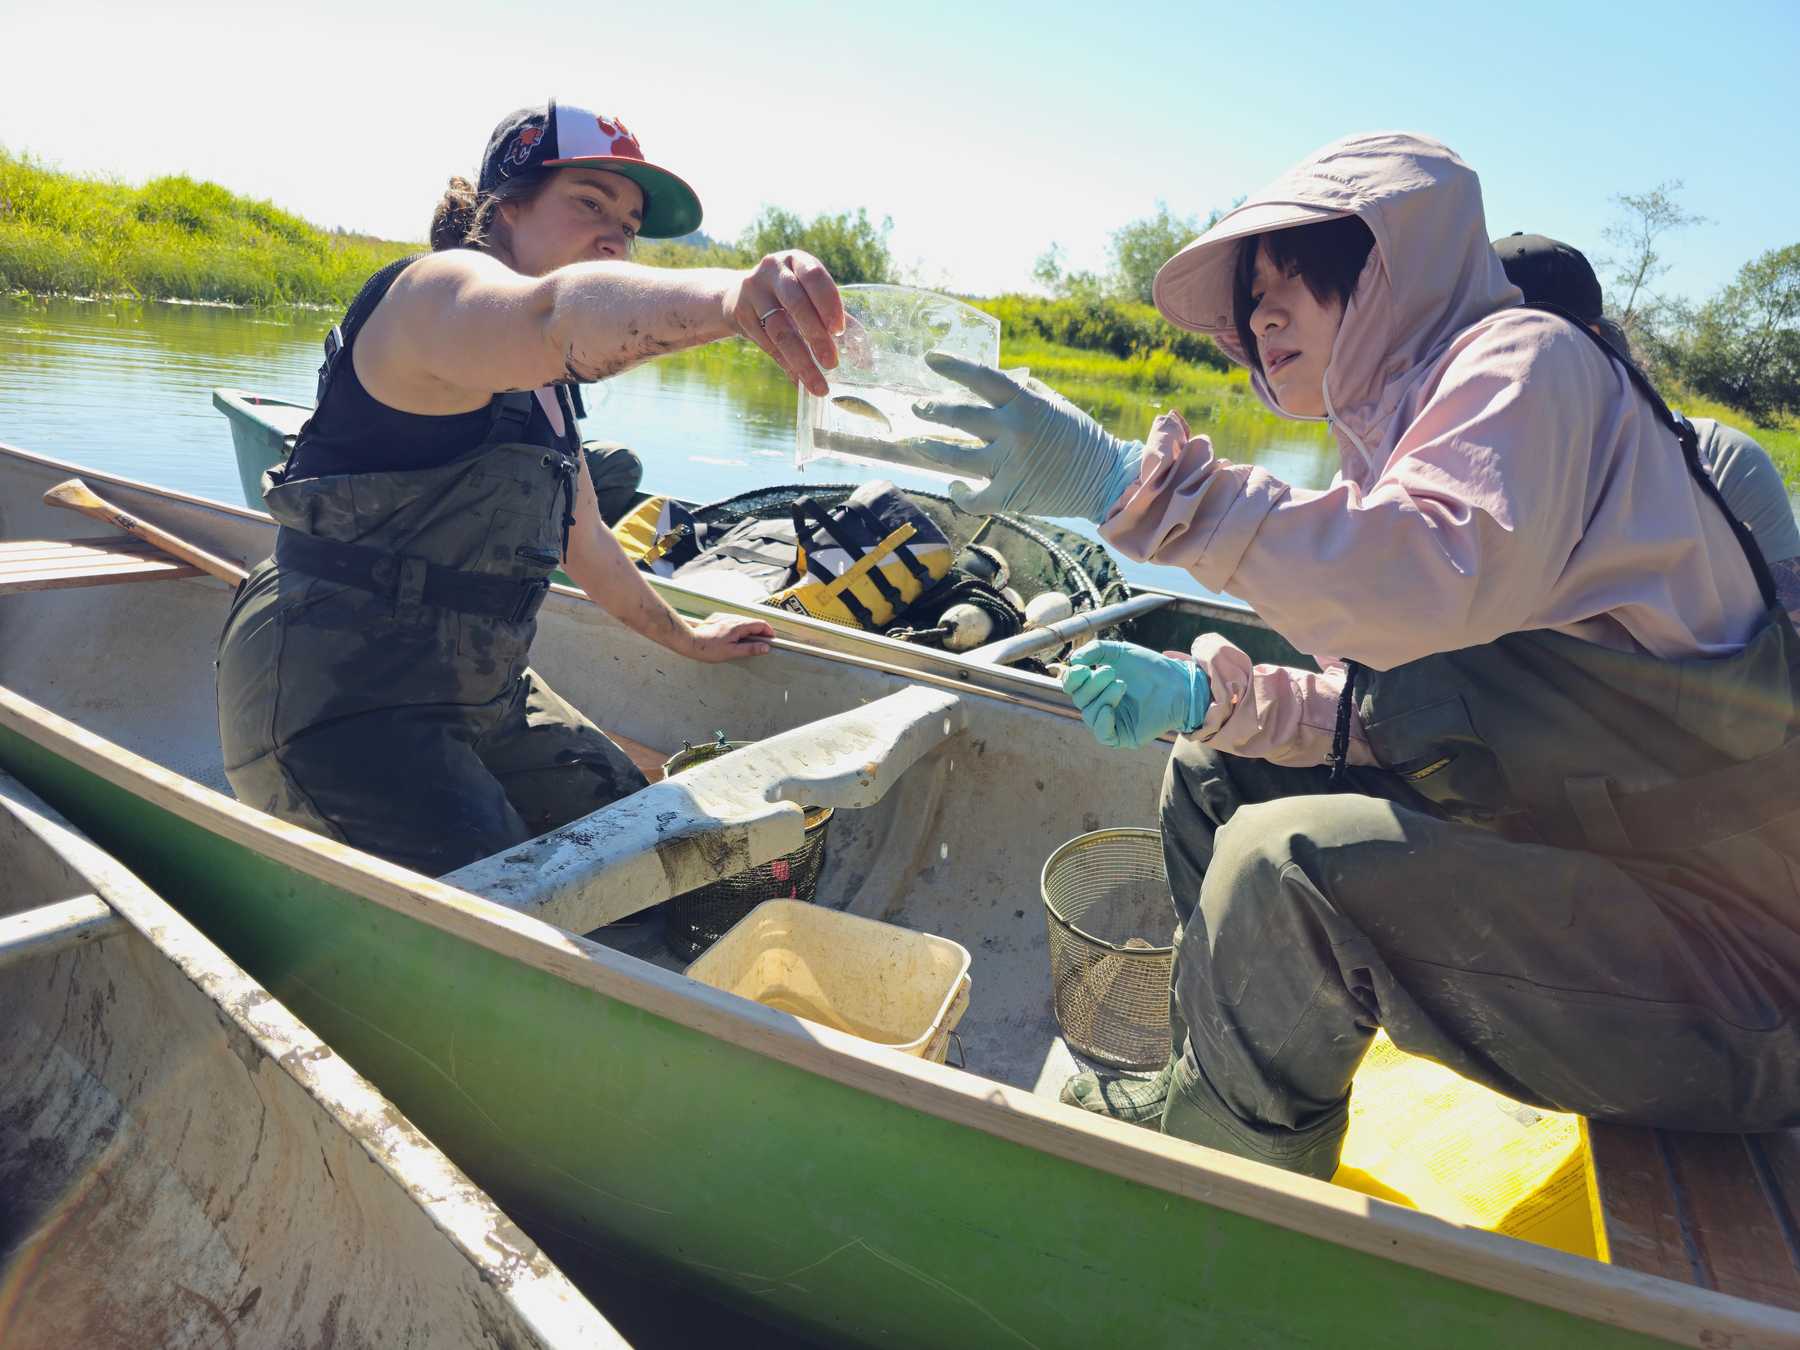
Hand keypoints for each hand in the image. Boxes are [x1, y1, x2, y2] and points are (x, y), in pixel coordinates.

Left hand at [684, 612, 774, 661]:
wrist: (689, 641)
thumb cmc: (709, 649)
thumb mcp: (732, 652)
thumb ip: (750, 649)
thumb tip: (766, 647)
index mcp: (738, 626)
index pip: (761, 624)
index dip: (769, 632)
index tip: (771, 641)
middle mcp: (733, 618)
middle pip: (753, 622)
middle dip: (760, 632)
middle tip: (761, 644)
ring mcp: (725, 617)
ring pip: (743, 621)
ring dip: (750, 630)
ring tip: (748, 642)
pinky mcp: (718, 619)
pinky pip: (734, 621)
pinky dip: (739, 628)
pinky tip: (734, 638)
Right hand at [722, 251, 844, 396]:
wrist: (738, 297)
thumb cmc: (788, 298)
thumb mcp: (810, 297)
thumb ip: (837, 321)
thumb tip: (865, 360)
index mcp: (797, 260)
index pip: (814, 276)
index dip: (828, 302)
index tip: (839, 330)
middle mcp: (772, 270)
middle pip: (795, 303)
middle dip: (816, 336)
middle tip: (831, 363)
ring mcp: (752, 291)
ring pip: (779, 329)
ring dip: (801, 360)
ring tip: (818, 385)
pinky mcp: (740, 314)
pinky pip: (767, 344)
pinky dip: (786, 365)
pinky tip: (799, 380)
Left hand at [909, 353, 1141, 520]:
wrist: (1106, 479)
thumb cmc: (1080, 438)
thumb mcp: (1056, 404)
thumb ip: (1025, 391)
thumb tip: (995, 380)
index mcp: (1026, 403)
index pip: (981, 376)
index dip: (953, 365)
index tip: (930, 358)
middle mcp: (1014, 430)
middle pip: (959, 416)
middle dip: (932, 409)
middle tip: (917, 406)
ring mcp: (1009, 464)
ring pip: (955, 456)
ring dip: (930, 448)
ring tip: (916, 443)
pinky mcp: (1010, 495)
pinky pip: (973, 497)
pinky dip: (960, 493)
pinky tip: (955, 485)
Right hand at [1060, 641, 1209, 749]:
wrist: (1178, 683)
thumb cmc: (1150, 668)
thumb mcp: (1120, 653)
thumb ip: (1095, 651)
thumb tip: (1073, 661)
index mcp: (1097, 687)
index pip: (1072, 686)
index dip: (1072, 678)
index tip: (1083, 667)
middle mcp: (1100, 705)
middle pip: (1080, 698)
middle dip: (1092, 684)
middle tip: (1111, 672)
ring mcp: (1111, 722)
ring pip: (1090, 714)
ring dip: (1102, 697)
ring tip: (1122, 684)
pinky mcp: (1123, 736)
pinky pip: (1103, 734)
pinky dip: (1102, 721)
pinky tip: (1109, 708)